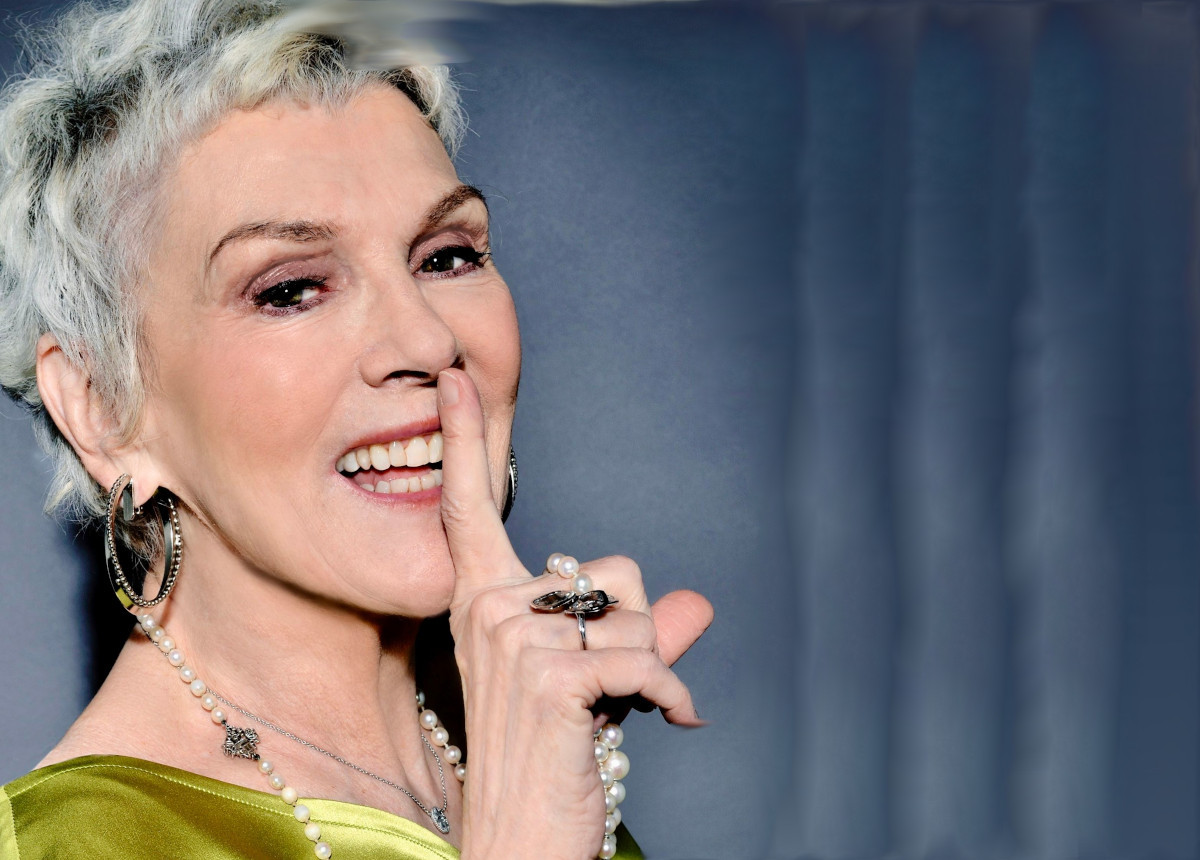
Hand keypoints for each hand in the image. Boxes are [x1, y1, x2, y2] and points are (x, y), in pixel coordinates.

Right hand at [436, 369, 712, 858]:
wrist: (521, 843)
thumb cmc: (552, 763)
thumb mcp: (596, 683)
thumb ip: (643, 634)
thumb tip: (700, 602)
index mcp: (484, 602)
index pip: (471, 508)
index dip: (468, 440)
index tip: (456, 375)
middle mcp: (489, 610)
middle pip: (613, 572)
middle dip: (632, 632)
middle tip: (602, 693)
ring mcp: (514, 640)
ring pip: (638, 617)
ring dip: (649, 670)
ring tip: (611, 717)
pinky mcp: (553, 676)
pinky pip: (650, 659)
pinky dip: (673, 695)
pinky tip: (672, 722)